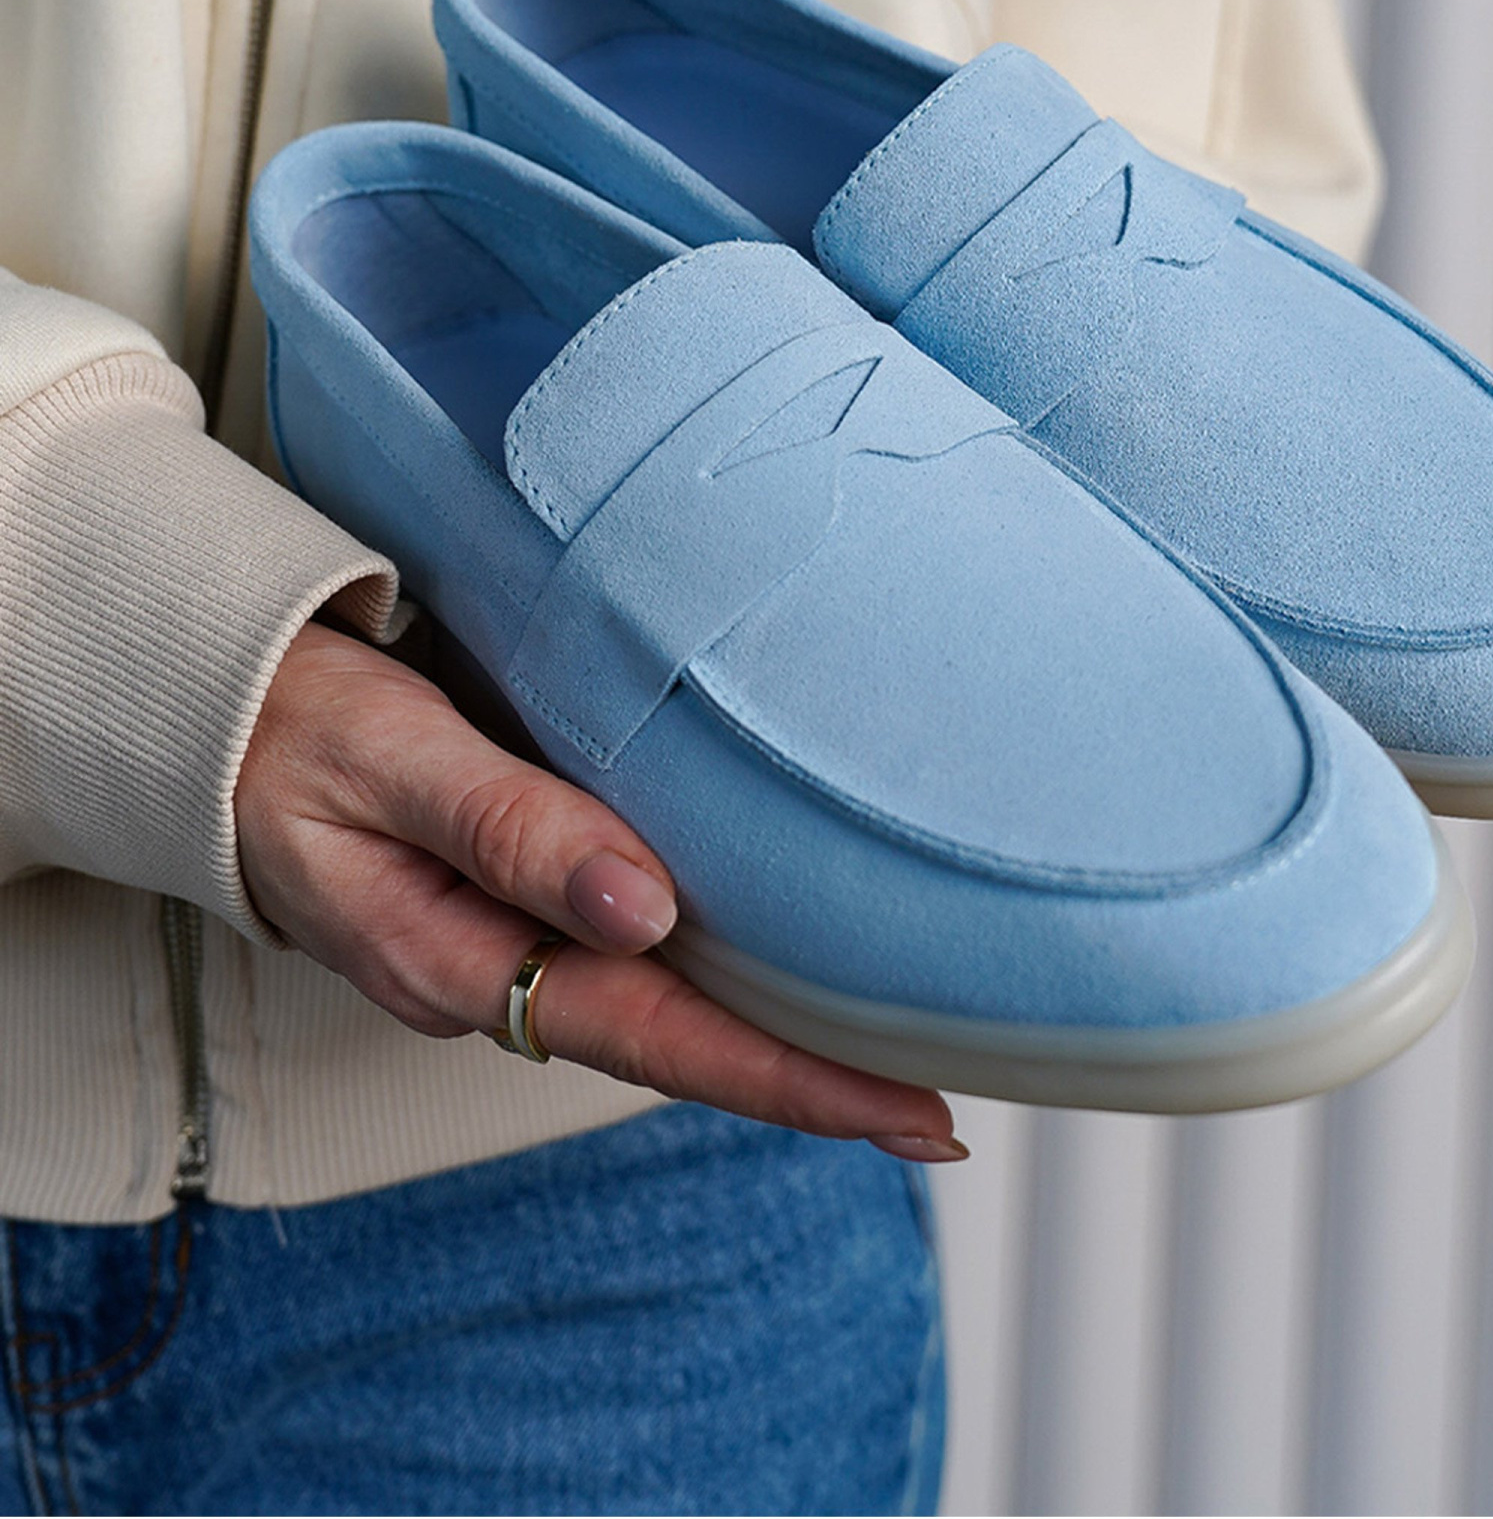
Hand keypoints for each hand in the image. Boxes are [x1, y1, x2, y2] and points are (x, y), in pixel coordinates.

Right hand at [235, 620, 962, 1162]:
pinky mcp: (520, 901)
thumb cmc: (295, 728)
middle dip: (812, 1084)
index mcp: (463, 960)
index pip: (661, 1038)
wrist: (212, 712)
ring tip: (895, 1049)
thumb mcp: (391, 760)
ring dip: (775, 1031)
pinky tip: (787, 959)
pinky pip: (636, 955)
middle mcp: (500, 974)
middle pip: (682, 1047)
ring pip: (666, 1007)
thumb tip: (644, 904)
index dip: (791, 1080)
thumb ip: (510, 824)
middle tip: (943, 1116)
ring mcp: (510, 945)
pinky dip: (722, 968)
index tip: (907, 1111)